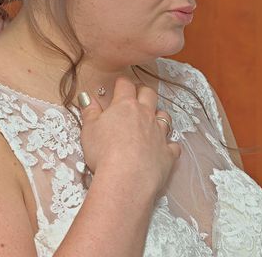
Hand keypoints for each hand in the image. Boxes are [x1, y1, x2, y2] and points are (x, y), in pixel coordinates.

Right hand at [78, 77, 180, 197]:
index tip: (119, 84)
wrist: (126, 178)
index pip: (125, 85)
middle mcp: (145, 115)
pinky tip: (164, 147)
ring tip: (152, 119)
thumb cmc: (103, 152)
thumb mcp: (89, 129)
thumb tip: (87, 97)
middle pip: (149, 94)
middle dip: (143, 91)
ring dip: (158, 115)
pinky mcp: (167, 154)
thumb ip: (89, 111)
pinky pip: (173, 145)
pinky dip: (169, 144)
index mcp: (125, 106)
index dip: (122, 83)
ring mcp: (159, 134)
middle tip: (137, 94)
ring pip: (164, 116)